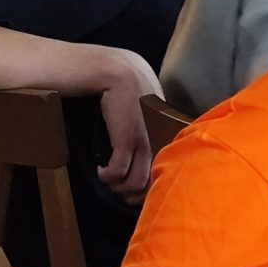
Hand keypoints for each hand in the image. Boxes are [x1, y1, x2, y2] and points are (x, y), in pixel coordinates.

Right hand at [91, 49, 161, 200]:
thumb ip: (152, 126)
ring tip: (108, 179)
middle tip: (120, 192)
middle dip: (133, 194)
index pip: (165, 171)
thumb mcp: (149, 109)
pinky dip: (107, 176)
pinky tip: (101, 170)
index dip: (149, 187)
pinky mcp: (126, 139)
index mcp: (166, 135)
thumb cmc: (132, 90)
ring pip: (134, 182)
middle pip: (149, 183)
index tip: (136, 191)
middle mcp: (159, 141)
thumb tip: (144, 146)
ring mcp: (144, 141)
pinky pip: (117, 171)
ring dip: (117, 187)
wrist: (119, 71)